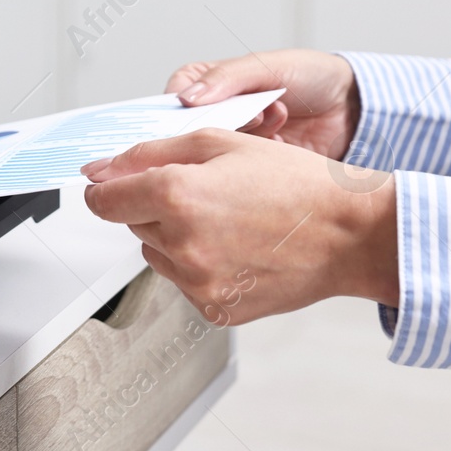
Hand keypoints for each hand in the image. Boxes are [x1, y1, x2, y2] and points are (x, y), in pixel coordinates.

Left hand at [82, 129, 398, 324]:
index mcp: (176, 196)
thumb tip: (101, 169)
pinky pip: (184, 281)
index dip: (108, 188)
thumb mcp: (218, 143)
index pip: (103, 200)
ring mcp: (198, 282)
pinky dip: (199, 265)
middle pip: (132, 224)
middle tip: (205, 193)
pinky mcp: (215, 308)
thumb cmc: (295, 184)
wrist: (349, 234)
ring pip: (156, 253)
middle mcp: (182, 244)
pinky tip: (237, 248)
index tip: (115, 184)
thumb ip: (149, 153)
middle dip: (154, 206)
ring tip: (226, 221)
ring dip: (175, 236)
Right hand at [167, 50, 359, 161]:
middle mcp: (215, 115)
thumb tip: (186, 97)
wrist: (352, 109)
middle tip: (251, 118)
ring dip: (247, 139)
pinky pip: (240, 173)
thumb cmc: (309, 76)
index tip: (196, 119)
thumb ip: (225, 78)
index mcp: (207, 85)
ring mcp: (234, 143)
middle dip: (221, 127)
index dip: (178, 114)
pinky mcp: (252, 169)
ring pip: (214, 156)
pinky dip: (262, 157)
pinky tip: (283, 139)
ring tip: (275, 119)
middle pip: (188, 135)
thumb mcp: (266, 66)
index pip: (171, 102)